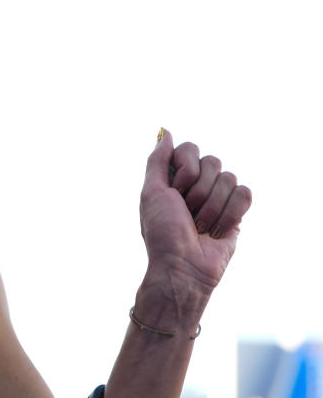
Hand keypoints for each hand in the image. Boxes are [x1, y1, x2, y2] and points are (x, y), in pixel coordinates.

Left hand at [139, 130, 251, 297]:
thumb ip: (158, 160)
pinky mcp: (238, 212)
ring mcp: (219, 196)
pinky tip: (218, 229)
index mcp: (175, 177)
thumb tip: (165, 131)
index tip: (174, 192)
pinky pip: (245, 193)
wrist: (183, 266)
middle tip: (187, 213)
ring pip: (229, 178)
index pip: (190, 148)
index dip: (184, 170)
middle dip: (197, 192)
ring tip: (200, 226)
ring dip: (212, 207)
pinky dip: (231, 213)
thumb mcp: (151, 193)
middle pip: (212, 161)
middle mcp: (198, 183)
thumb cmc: (162, 232)